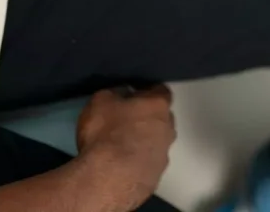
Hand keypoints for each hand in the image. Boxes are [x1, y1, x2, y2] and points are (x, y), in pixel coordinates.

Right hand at [76, 87, 176, 208]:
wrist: (107, 180)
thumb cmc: (106, 133)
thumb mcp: (101, 100)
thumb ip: (115, 93)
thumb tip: (123, 95)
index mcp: (158, 105)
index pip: (161, 90)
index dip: (146, 91)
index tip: (132, 94)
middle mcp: (168, 128)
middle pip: (161, 117)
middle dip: (147, 117)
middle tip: (125, 120)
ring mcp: (164, 155)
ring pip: (157, 142)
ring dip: (144, 141)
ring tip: (121, 146)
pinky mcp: (156, 178)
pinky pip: (148, 163)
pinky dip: (138, 162)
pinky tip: (120, 165)